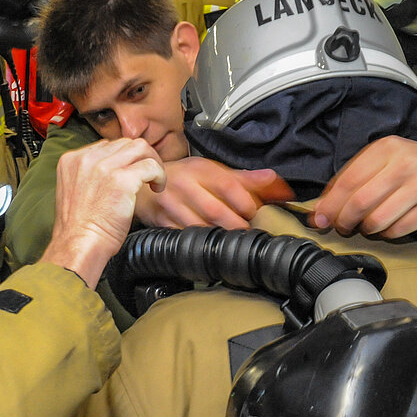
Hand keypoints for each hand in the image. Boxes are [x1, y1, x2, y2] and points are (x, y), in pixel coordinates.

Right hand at [41, 139, 165, 286]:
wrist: (79, 244)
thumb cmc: (79, 227)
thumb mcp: (74, 191)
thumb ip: (89, 175)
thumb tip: (113, 170)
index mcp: (73, 160)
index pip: (107, 145)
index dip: (123, 158)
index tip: (131, 172)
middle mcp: (87, 159)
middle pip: (125, 143)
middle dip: (140, 157)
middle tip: (147, 175)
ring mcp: (104, 167)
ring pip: (140, 147)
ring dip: (152, 161)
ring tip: (153, 180)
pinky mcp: (122, 180)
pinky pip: (150, 165)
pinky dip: (159, 175)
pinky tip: (156, 188)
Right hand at [134, 157, 294, 229]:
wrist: (142, 183)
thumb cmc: (184, 179)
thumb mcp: (211, 171)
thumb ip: (243, 178)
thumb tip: (274, 180)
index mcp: (200, 169)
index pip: (229, 186)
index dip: (246, 204)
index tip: (256, 214)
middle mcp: (184, 185)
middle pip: (215, 210)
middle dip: (235, 226)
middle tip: (248, 233)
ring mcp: (170, 205)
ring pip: (199, 227)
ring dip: (219, 238)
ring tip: (232, 242)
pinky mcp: (160, 222)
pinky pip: (183, 237)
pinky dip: (198, 244)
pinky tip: (209, 247)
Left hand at [311, 137, 416, 238]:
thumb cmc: (412, 163)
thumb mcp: (384, 157)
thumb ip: (354, 177)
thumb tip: (322, 207)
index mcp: (385, 149)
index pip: (348, 181)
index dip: (330, 204)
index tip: (320, 218)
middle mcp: (403, 165)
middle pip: (360, 202)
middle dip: (344, 220)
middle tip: (341, 226)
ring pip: (378, 219)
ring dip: (365, 229)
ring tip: (364, 227)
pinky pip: (398, 229)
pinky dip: (385, 234)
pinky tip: (385, 229)